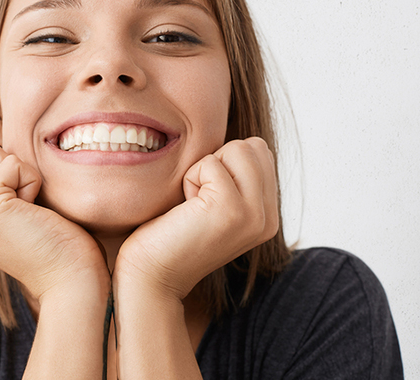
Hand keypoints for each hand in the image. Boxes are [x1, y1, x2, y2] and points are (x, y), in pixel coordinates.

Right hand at [0, 142, 109, 303]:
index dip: (4, 169)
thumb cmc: (58, 240)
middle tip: (28, 208)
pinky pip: (10, 164)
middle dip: (10, 168)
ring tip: (30, 209)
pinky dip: (31, 181)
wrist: (72, 280)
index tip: (23, 205)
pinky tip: (36, 213)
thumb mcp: (18, 204)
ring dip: (21, 173)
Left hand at [114, 137, 279, 301]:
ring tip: (193, 203)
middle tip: (197, 199)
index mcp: (268, 216)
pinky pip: (211, 163)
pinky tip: (184, 209)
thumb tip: (243, 143)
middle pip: (254, 146)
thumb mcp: (214, 203)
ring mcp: (254, 215)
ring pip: (238, 149)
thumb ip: (236, 179)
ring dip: (204, 169)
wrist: (151, 275)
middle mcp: (269, 218)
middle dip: (217, 161)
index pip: (260, 152)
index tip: (205, 198)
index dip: (224, 162)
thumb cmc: (171, 233)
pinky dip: (190, 179)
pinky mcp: (232, 210)